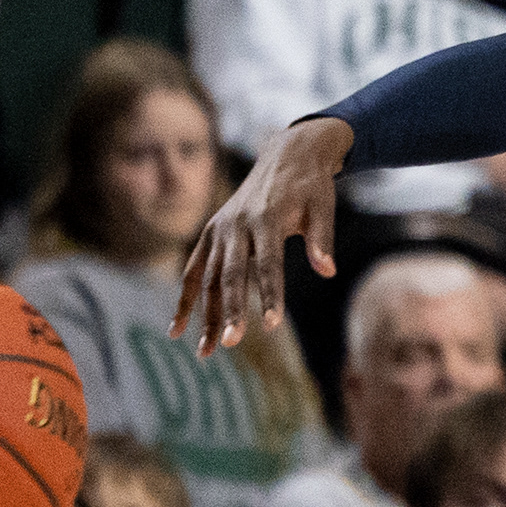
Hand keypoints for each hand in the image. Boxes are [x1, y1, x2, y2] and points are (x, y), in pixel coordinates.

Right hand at [176, 115, 353, 354]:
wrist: (287, 155)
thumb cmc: (311, 186)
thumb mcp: (324, 207)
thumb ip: (323, 239)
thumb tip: (328, 271)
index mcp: (266, 219)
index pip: (268, 265)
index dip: (269, 295)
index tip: (271, 325)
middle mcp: (236, 225)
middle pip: (230, 275)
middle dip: (229, 311)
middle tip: (231, 344)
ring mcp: (219, 229)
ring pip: (206, 278)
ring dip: (204, 315)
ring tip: (204, 351)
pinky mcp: (211, 233)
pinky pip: (194, 270)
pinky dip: (185, 298)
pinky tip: (178, 328)